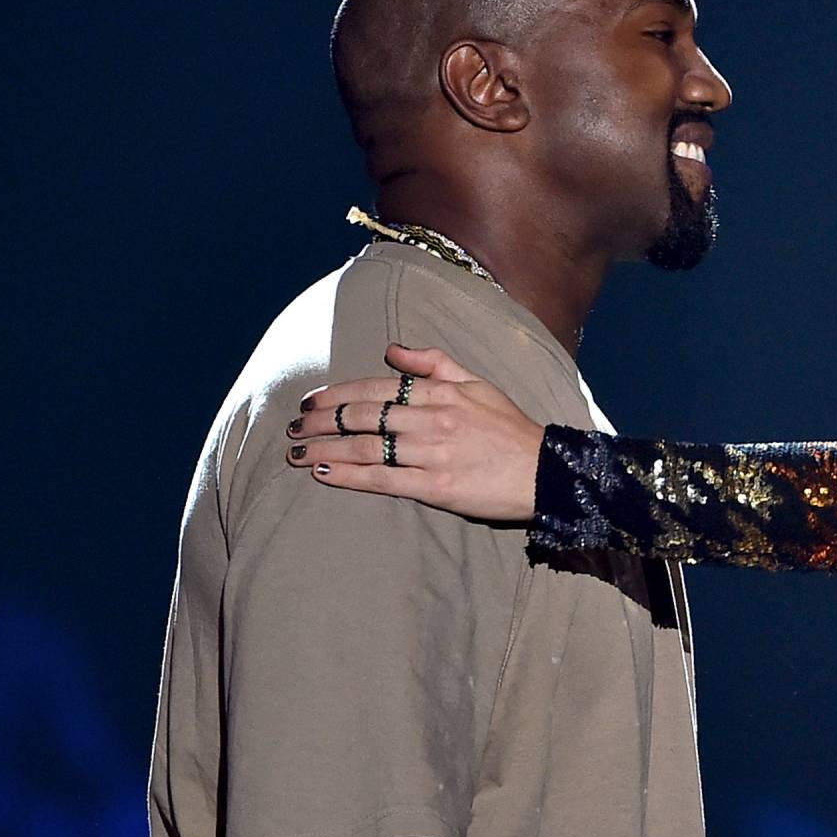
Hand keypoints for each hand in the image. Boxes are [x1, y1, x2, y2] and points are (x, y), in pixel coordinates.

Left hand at [286, 344, 543, 520]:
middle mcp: (433, 419)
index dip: (338, 394)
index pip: (377, 388)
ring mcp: (433, 453)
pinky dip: (349, 476)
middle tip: (292, 427)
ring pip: (366, 448)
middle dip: (321, 422)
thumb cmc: (510, 427)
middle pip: (363, 416)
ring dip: (325, 449)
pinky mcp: (436, 486)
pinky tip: (324, 474)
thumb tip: (393, 349)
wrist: (544, 471)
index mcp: (442, 392)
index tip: (310, 402)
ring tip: (296, 453)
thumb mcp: (479, 383)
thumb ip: (435, 364)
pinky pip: (383, 480)